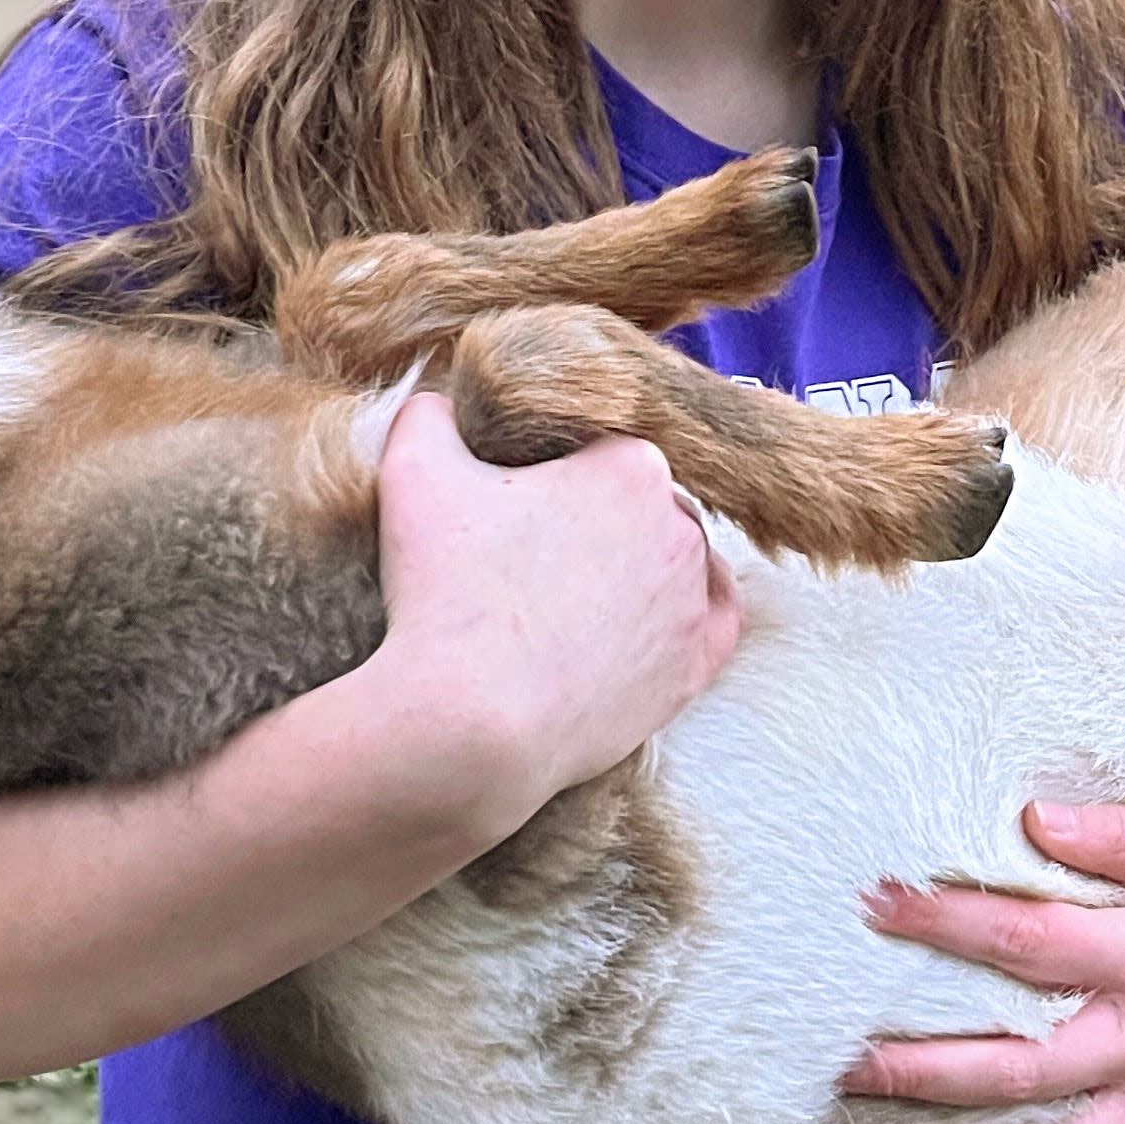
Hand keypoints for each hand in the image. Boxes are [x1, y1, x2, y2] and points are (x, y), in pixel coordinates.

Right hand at [365, 390, 738, 831]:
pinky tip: (646, 616)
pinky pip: (710, 622)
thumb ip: (431, 414)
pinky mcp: (695, 668)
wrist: (472, 723)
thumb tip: (441, 400)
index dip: (552, 474)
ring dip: (637, 565)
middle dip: (596, 519)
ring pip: (675, 560)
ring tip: (575, 592)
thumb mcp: (414, 471)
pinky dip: (683, 614)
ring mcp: (693, 601)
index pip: (596, 450)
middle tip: (533, 556)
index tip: (511, 506)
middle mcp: (680, 526)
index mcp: (629, 466)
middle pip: (641, 504)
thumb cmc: (445, 593)